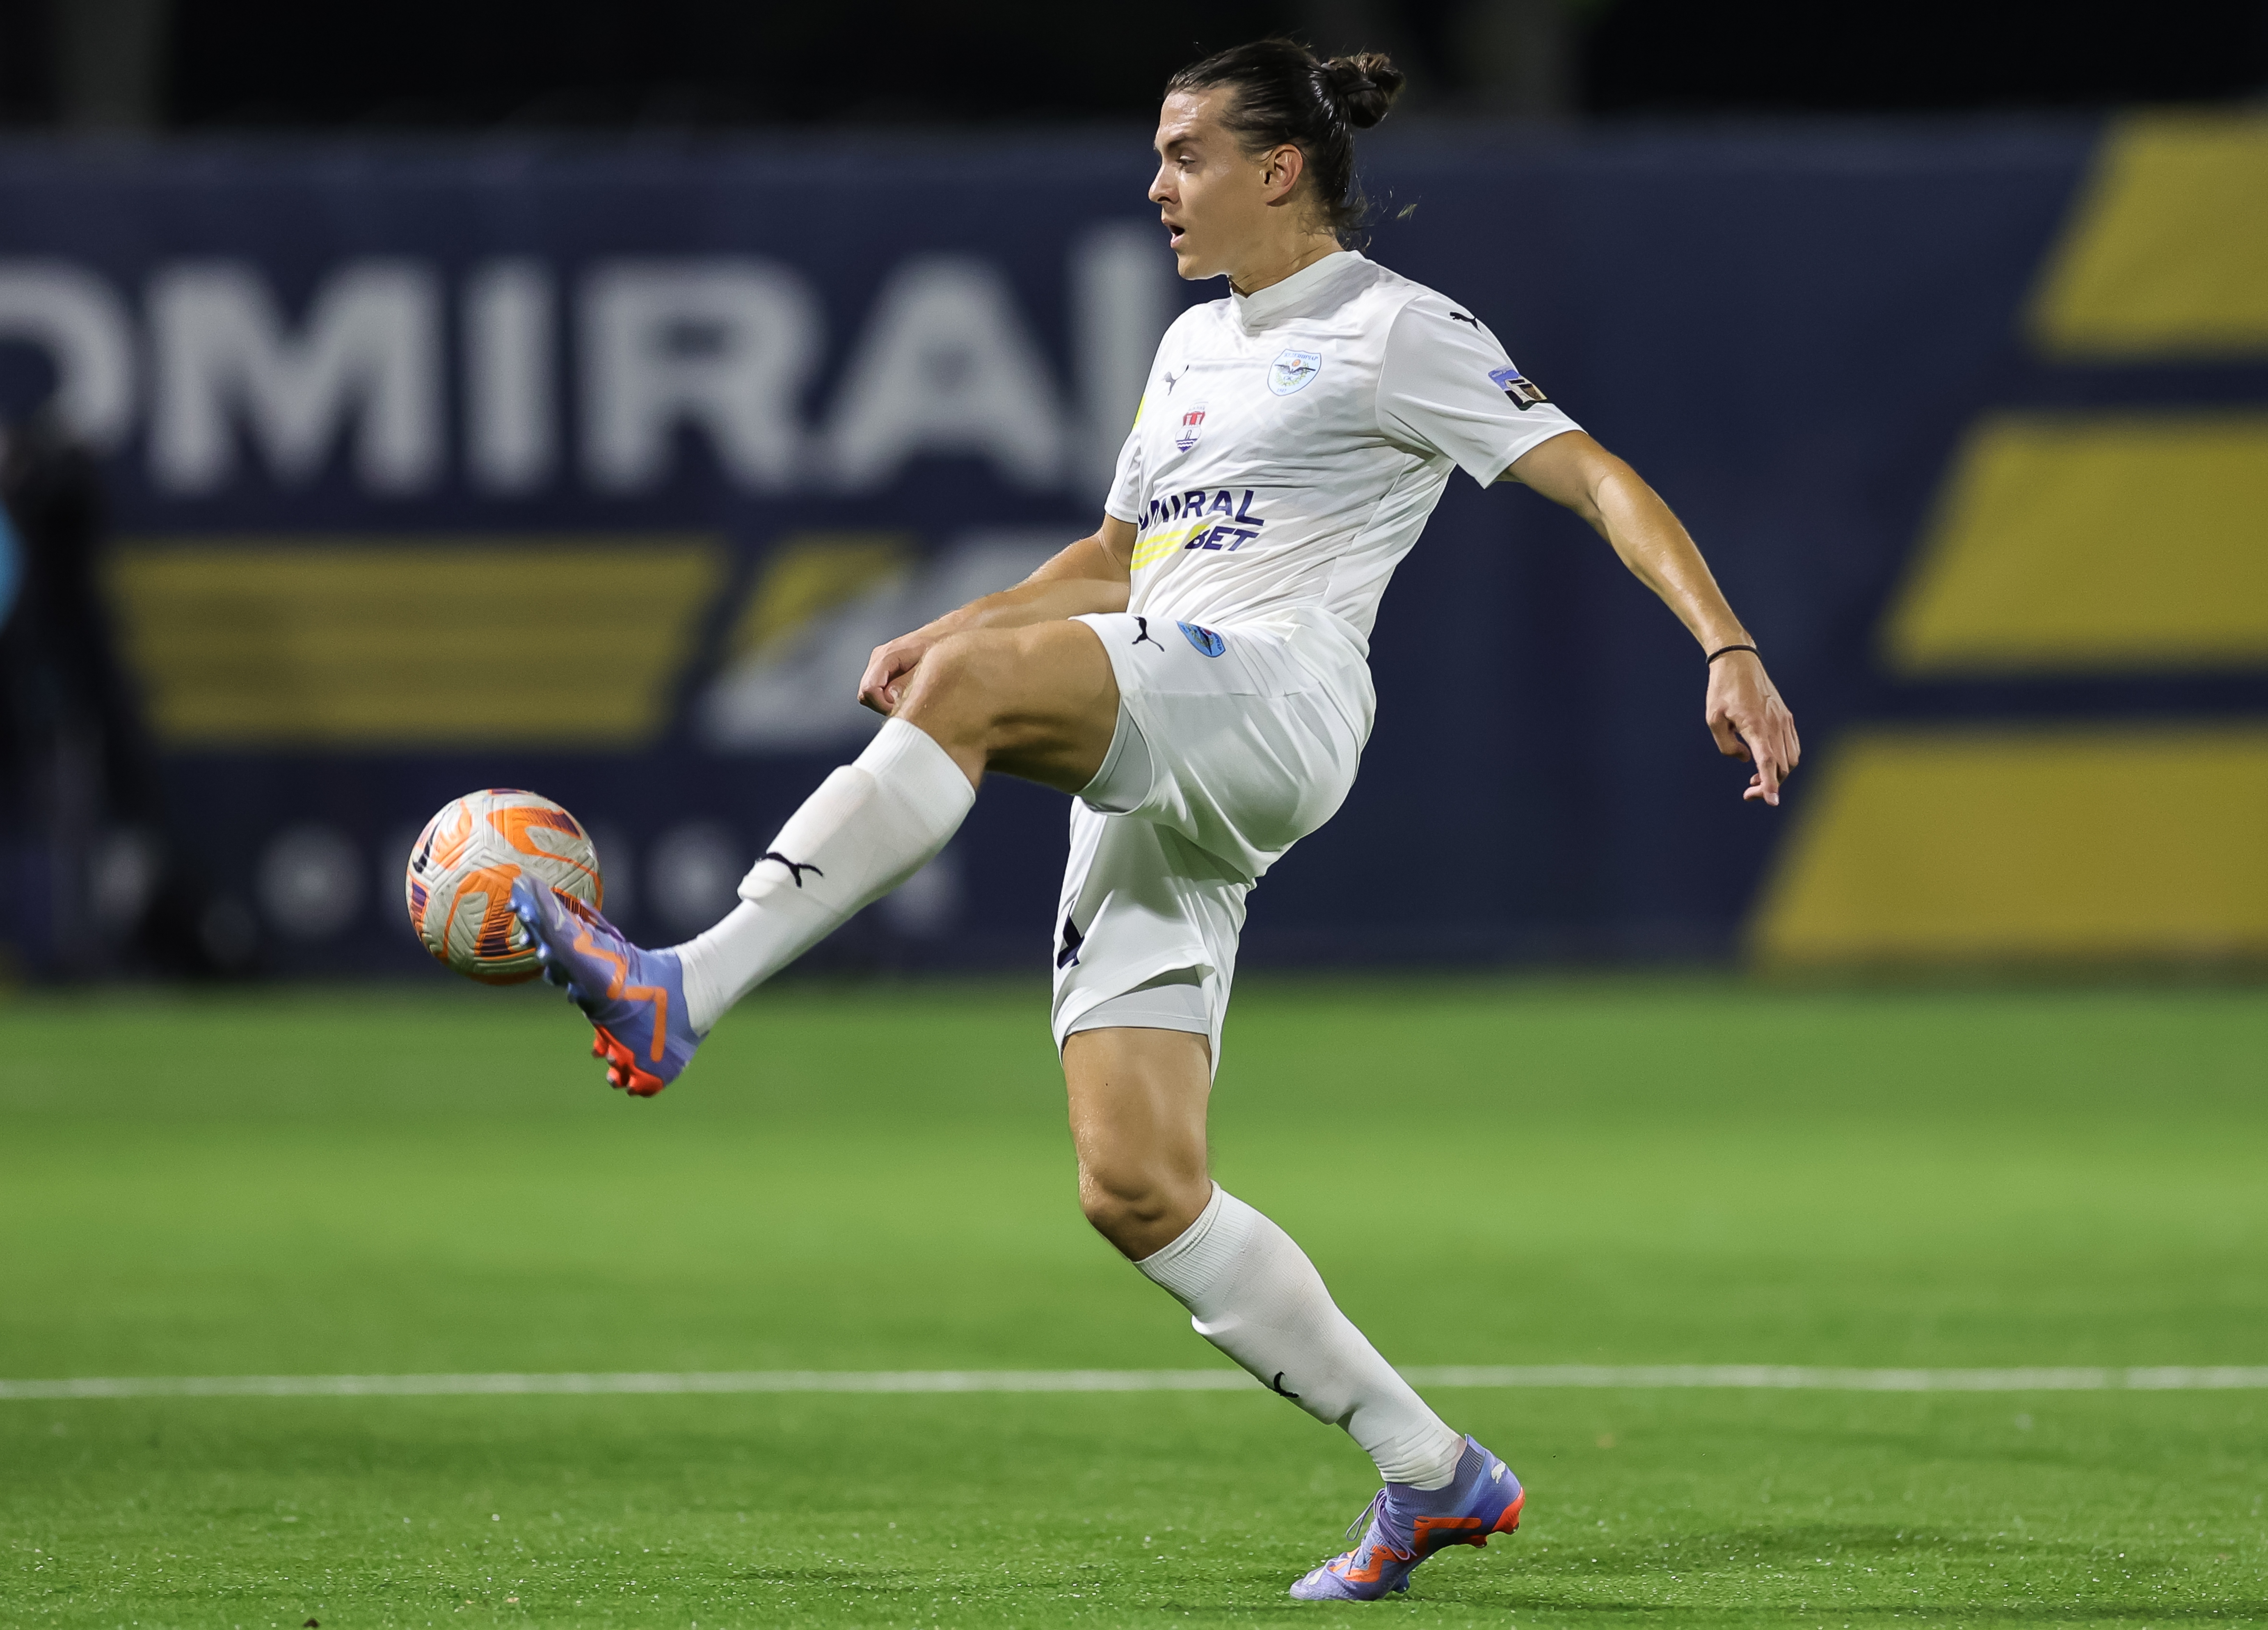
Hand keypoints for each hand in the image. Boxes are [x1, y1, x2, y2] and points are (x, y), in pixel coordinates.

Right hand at [857, 630, 936, 714]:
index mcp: (887, 655)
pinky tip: (906, 692)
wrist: (948, 632)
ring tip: (908, 698)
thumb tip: (891, 698)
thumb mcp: (929, 666)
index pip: (869, 689)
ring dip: (886, 702)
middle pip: (866, 694)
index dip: (882, 704)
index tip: (901, 708)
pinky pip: (878, 689)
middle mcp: (879, 658)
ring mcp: (880, 662)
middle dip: (884, 705)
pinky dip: (889, 696)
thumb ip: (907, 683)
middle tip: (906, 706)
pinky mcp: (885, 667)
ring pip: (870, 694)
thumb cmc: (941, 646)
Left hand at [1705, 651, 1799, 805]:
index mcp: (1755, 726)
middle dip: (1769, 784)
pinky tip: (1767, 761)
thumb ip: (1726, 746)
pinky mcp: (1786, 717)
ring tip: (1755, 777)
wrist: (1739, 662)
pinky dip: (1785, 760)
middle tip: (1748, 791)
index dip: (1770, 784)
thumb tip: (1745, 760)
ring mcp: (1784, 720)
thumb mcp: (1713, 719)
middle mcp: (1775, 724)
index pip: (1768, 762)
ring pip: (1791, 759)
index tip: (1772, 801)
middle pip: (1782, 766)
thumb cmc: (1722, 690)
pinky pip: (1793, 746)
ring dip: (1777, 774)